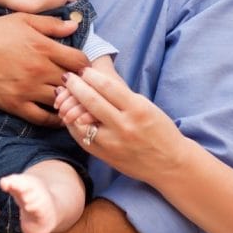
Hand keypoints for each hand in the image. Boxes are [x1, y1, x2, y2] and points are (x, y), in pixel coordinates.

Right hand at [0, 13, 87, 125]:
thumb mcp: (23, 20)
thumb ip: (51, 25)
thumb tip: (75, 27)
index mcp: (44, 47)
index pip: (80, 61)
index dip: (85, 66)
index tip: (83, 69)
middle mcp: (39, 70)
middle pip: (74, 83)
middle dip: (80, 85)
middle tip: (81, 88)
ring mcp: (27, 89)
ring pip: (61, 101)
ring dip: (68, 102)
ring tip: (71, 102)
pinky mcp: (14, 104)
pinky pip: (42, 118)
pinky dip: (54, 119)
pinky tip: (58, 116)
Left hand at [55, 67, 186, 182]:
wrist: (170, 163)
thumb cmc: (160, 131)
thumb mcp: (146, 106)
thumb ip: (122, 95)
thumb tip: (96, 79)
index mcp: (137, 109)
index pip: (107, 86)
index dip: (91, 75)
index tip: (82, 70)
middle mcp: (124, 125)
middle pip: (91, 101)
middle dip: (75, 86)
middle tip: (67, 77)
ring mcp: (113, 142)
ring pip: (81, 120)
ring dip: (69, 105)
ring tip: (63, 95)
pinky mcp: (105, 155)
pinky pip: (82, 137)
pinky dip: (73, 124)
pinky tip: (69, 115)